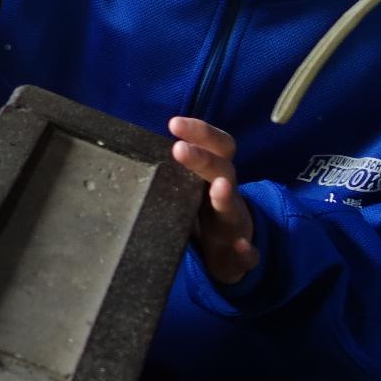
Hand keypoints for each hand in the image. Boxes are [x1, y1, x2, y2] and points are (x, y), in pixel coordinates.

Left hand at [169, 116, 259, 286]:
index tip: (174, 123)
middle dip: (204, 159)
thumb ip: (174, 170)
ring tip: (219, 187)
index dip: (200, 132)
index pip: (215, 146)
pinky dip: (247, 251)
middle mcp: (227, 196)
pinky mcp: (240, 256)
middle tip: (179, 149)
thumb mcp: (191, 188)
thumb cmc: (204, 211)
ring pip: (233, 208)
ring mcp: (235, 225)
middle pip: (223, 170)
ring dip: (225, 198)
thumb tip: (133, 147)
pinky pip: (248, 254)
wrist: (234, 253)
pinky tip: (242, 247)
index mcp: (214, 177)